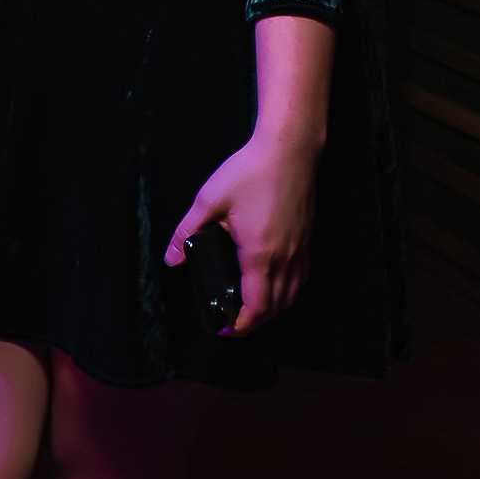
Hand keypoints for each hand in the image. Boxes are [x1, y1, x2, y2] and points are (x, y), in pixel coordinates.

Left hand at [164, 128, 321, 331]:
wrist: (289, 149)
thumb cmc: (252, 171)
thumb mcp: (209, 200)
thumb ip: (187, 232)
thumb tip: (172, 258)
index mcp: (260, 254)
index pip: (256, 307)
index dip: (240, 326)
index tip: (225, 329)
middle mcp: (286, 258)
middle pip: (275, 308)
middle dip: (253, 321)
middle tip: (231, 320)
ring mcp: (301, 250)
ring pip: (291, 295)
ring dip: (271, 307)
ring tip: (249, 304)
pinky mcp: (307, 240)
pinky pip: (300, 278)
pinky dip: (286, 289)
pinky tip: (271, 279)